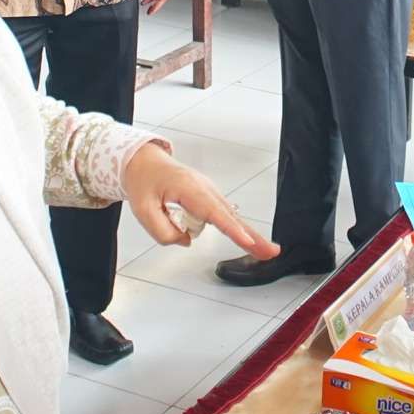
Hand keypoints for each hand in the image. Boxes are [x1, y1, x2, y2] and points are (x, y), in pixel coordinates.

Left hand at [123, 144, 279, 255]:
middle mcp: (204, 188)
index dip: (232, 229)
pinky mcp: (209, 197)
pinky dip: (236, 228)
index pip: (213, 212)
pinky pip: (224, 216)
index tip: (247, 241)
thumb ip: (162, 231)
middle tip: (271, 251)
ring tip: (264, 252)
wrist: (145, 162)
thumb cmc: (144, 180)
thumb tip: (185, 240)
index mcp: (188, 188)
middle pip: (232, 216)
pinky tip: (247, 240)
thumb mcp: (142, 210)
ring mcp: (210, 192)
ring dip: (246, 234)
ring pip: (231, 217)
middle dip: (252, 235)